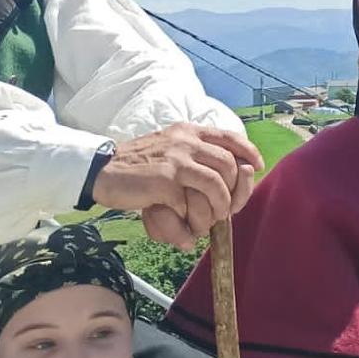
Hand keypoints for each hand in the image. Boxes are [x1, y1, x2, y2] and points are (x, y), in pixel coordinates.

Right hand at [93, 124, 265, 245]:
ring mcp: (176, 160)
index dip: (248, 151)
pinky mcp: (165, 181)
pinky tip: (185, 226)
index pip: (229, 137)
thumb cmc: (137, 165)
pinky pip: (190, 203)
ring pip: (216, 185)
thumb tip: (228, 169)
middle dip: (234, 190)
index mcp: (188, 131)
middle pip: (229, 164)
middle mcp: (185, 141)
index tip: (256, 166)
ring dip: (218, 207)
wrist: (102, 170)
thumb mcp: (169, 147)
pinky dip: (191, 219)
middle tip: (227, 208)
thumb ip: (194, 152)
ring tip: (210, 220)